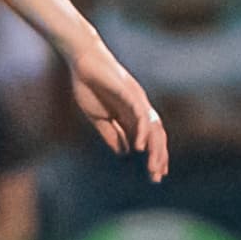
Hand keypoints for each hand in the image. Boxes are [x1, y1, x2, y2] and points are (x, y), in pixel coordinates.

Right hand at [69, 40, 168, 180]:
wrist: (82, 61)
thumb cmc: (88, 85)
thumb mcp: (98, 118)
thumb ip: (111, 134)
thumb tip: (125, 152)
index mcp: (131, 115)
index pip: (149, 138)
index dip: (155, 156)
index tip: (156, 174)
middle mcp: (138, 108)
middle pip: (156, 136)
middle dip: (158, 157)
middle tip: (157, 177)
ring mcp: (136, 100)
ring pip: (152, 128)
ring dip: (155, 149)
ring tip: (153, 167)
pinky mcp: (129, 93)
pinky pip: (140, 115)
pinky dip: (142, 132)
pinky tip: (141, 147)